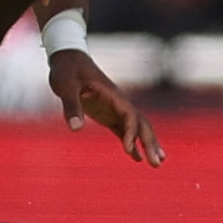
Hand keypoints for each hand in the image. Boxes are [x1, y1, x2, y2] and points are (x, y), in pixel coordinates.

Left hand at [48, 49, 163, 166]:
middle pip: (141, 123)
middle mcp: (118, 102)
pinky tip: (137, 158)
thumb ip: (71, 106)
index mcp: (112, 94)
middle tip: (157, 164)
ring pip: (137, 127)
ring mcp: (114, 108)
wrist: (67, 58)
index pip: (130, 115)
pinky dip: (132, 143)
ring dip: (147, 144)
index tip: (127, 149)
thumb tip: (76, 129)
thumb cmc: (66, 70)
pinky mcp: (107, 113)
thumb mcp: (65, 86)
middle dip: (150, 142)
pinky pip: (123, 130)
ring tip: (156, 163)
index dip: (132, 132)